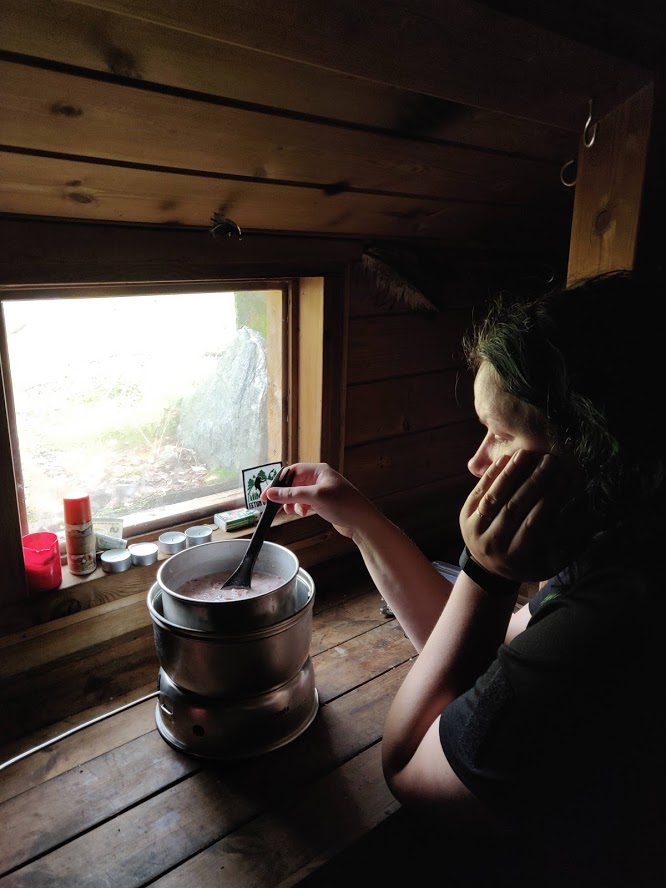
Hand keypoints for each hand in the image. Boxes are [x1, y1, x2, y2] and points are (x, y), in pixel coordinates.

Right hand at [262, 462, 375, 539]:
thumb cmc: (344, 505)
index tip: (267, 494)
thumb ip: (291, 494)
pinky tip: (303, 513)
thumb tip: (271, 493)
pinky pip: (305, 502)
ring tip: (292, 511)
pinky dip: (300, 508)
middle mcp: (319, 478)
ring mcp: (321, 491)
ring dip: (292, 502)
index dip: (278, 483)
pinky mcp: (323, 502)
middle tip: (273, 505)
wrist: (362, 522)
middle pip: (293, 483)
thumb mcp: (315, 497)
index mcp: (319, 470)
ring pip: (298, 494)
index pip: (292, 471)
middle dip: (284, 494)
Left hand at [460, 449, 579, 581]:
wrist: (489, 570)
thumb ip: (567, 544)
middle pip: (514, 508)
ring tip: (527, 454)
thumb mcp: (550, 562)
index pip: (535, 522)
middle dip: (534, 482)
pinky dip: (492, 474)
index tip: (565, 478)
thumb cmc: (528, 563)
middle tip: (550, 461)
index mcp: (516, 557)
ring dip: (511, 473)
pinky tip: (506, 458)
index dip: (550, 499)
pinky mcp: (464, 516)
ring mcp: (475, 530)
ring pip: (494, 498)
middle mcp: (492, 544)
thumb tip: (590, 519)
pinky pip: (479, 492)